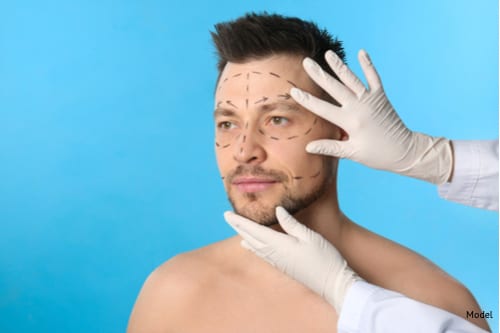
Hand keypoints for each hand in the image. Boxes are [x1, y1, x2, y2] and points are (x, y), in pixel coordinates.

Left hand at [224, 206, 359, 312]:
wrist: (332, 284)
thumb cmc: (324, 258)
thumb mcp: (310, 237)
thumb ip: (291, 224)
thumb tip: (277, 210)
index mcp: (279, 244)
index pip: (254, 230)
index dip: (240, 222)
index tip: (227, 214)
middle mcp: (275, 254)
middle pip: (251, 238)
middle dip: (238, 227)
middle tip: (226, 216)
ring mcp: (278, 262)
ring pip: (255, 246)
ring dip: (245, 235)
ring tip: (237, 228)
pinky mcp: (283, 266)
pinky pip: (262, 253)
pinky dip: (253, 246)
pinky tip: (251, 245)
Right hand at [290, 49, 452, 184]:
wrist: (404, 151)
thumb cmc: (377, 155)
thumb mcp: (352, 153)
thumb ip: (330, 147)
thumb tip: (308, 147)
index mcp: (350, 122)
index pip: (323, 109)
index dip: (307, 100)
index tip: (294, 90)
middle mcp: (359, 107)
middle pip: (335, 88)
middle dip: (319, 75)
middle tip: (306, 62)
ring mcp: (371, 100)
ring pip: (351, 79)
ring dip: (339, 66)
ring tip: (328, 54)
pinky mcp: (381, 97)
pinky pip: (373, 78)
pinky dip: (367, 65)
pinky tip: (361, 52)